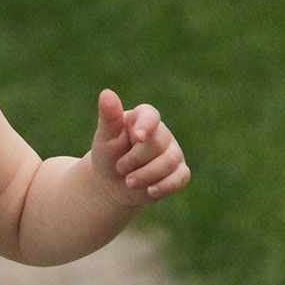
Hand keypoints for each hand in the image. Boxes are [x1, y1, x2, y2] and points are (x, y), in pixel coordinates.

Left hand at [90, 89, 190, 206]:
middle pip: (157, 144)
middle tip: (119, 168)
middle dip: (134, 160)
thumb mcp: (104, 138)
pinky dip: (164, 186)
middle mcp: (162, 133)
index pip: (150, 116)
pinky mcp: (179, 172)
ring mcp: (173, 152)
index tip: (137, 137)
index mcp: (143, 118)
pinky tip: (150, 191)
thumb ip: (109, 117)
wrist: (111, 184)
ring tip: (128, 181)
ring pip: (169, 162)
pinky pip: (180, 178)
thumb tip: (107, 93)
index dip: (146, 125)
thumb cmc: (107, 156)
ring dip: (145, 175)